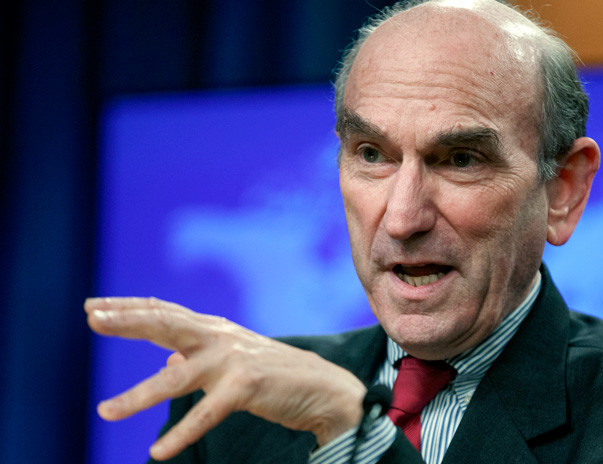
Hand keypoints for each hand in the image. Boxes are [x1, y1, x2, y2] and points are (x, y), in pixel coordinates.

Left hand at [85, 297, 365, 460]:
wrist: (321, 387)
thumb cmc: (273, 373)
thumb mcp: (231, 359)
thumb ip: (197, 357)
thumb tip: (166, 364)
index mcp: (214, 329)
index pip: (165, 312)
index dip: (129, 309)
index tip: (94, 307)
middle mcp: (220, 337)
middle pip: (166, 324)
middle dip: (127, 321)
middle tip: (92, 317)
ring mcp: (232, 360)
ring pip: (177, 379)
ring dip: (138, 396)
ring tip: (104, 412)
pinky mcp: (247, 387)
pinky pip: (206, 414)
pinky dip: (182, 433)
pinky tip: (159, 452)